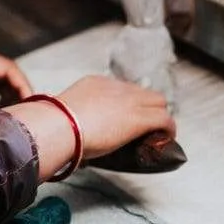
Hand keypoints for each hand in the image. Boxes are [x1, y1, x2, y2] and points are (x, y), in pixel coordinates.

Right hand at [8, 75, 173, 180]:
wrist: (60, 126)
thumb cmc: (56, 126)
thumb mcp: (66, 115)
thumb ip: (74, 121)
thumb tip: (72, 138)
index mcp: (96, 84)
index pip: (122, 90)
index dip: (128, 104)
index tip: (126, 117)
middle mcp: (115, 88)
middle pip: (145, 92)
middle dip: (148, 107)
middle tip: (146, 126)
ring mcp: (130, 101)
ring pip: (159, 102)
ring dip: (159, 117)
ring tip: (157, 133)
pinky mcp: (140, 117)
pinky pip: (165, 119)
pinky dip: (168, 129)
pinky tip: (165, 139)